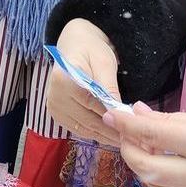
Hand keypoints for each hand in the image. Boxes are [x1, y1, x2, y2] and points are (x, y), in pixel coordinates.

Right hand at [45, 18, 121, 146]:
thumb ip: (109, 87)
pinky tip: (110, 136)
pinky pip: (78, 129)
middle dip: (111, 130)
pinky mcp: (57, 115)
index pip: (92, 104)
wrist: (75, 46)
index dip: (112, 116)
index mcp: (63, 80)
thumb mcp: (104, 63)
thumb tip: (119, 111)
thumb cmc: (91, 50)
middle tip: (131, 138)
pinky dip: (95, 133)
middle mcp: (54, 97)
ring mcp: (54, 108)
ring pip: (84, 129)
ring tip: (124, 140)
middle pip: (87, 120)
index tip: (131, 125)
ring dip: (104, 135)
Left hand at [106, 104, 185, 186]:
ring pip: (155, 184)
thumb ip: (174, 118)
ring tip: (144, 143)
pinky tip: (162, 159)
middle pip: (145, 167)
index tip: (111, 113)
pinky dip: (160, 176)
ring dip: (141, 164)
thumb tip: (139, 114)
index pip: (152, 133)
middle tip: (126, 131)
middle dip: (128, 148)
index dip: (126, 123)